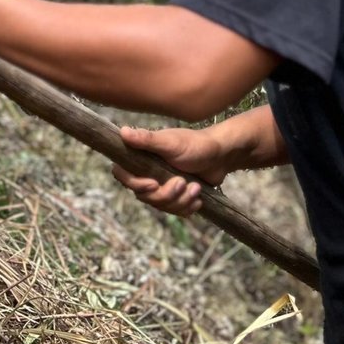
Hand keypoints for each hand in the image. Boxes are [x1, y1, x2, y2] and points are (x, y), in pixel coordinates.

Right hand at [111, 125, 232, 216]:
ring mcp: (161, 187)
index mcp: (141, 159)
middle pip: (144, 196)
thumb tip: (123, 132)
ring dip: (180, 200)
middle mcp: (147, 173)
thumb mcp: (170, 142)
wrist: (220, 156)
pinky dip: (187, 207)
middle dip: (166, 194)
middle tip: (183, 182)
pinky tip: (198, 198)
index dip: (135, 184)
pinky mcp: (175, 197)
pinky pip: (174, 211)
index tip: (154, 183)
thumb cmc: (194, 144)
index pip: (123, 176)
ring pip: (161, 206)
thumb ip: (147, 139)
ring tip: (196, 188)